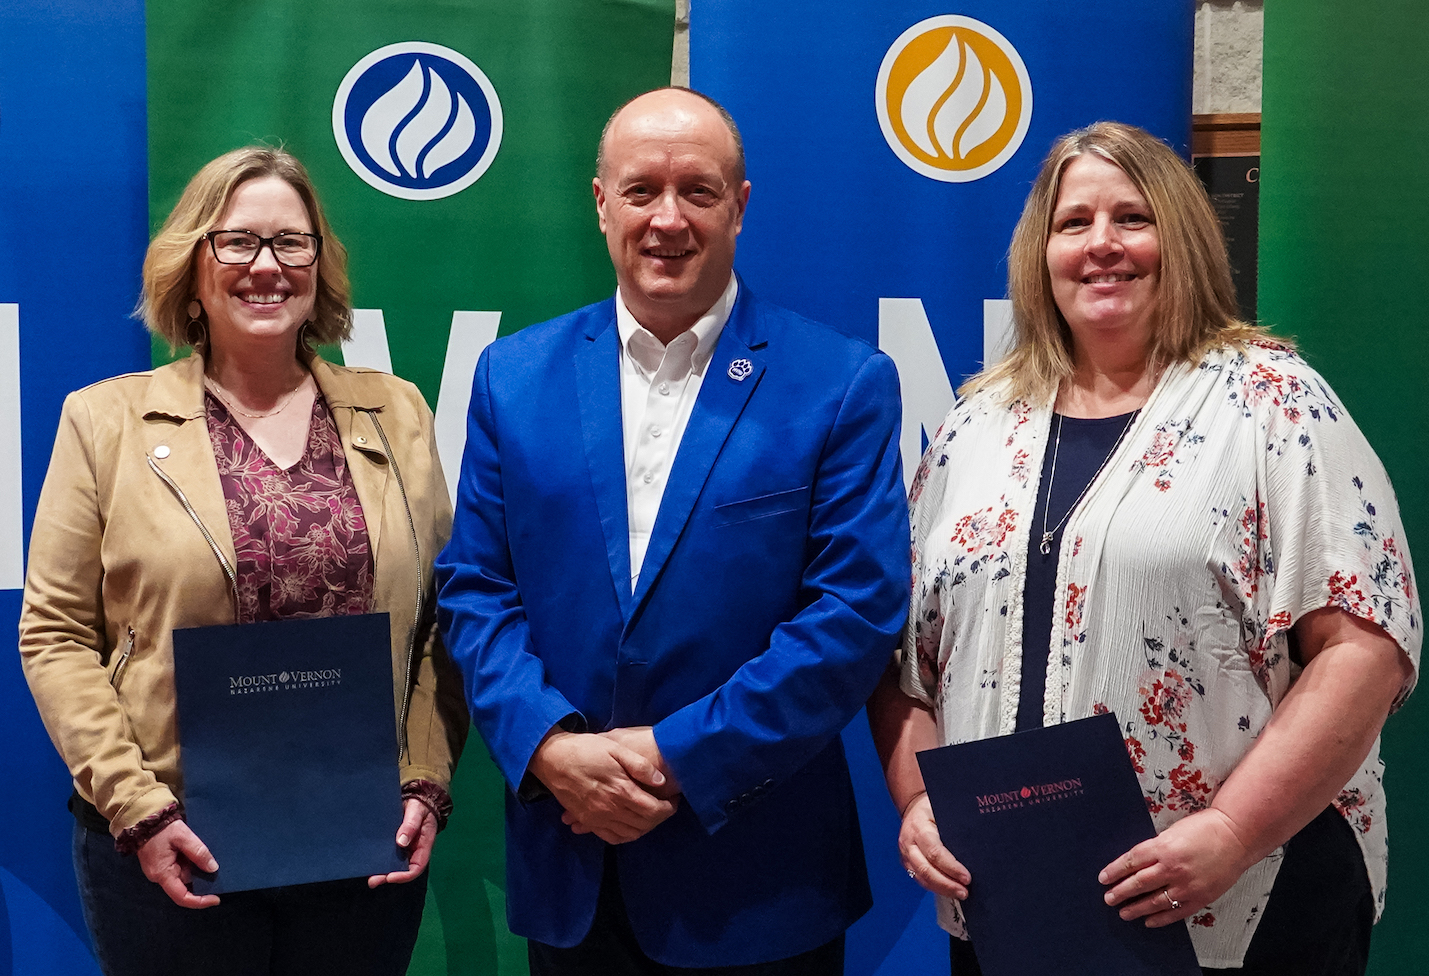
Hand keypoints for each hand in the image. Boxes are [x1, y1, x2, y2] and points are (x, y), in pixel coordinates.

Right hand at [137, 821, 219, 908]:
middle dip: (202, 882)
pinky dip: (191, 865)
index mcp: (163, 874)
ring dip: (197, 872)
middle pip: (185, 887)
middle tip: (219, 875)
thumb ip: (198, 852)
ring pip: (184, 878)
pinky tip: (201, 857)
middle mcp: (160, 877)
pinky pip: (180, 869)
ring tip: (212, 862)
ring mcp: (161, 871)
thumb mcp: (183, 837)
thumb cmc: (162, 829)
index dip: (199, 901)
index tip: (216, 899)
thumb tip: (212, 868)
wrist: (144, 819)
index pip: (182, 897)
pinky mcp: (163, 864)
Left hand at [369, 798, 437, 887]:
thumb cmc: (420, 804)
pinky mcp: (398, 843)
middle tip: (373, 881)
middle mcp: (415, 849)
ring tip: (369, 877)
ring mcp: (407, 847)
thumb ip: (411, 825)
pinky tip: (371, 862)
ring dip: (384, 872)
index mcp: (425, 844)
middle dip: (389, 877)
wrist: (417, 797)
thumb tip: (401, 842)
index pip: (417, 866)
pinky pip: (391, 856)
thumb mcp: (417, 811)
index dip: (404, 875)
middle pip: (405, 870)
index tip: (390, 877)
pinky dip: (382, 861)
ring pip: (396, 865)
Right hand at [529, 731, 677, 843]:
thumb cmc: (586, 749)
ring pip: (630, 834)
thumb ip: (639, 766)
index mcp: (620, 791)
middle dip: (660, 818)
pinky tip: (630, 825)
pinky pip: (611, 837)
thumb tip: (660, 781)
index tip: (674, 799)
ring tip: (651, 814)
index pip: (654, 811)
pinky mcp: (587, 821)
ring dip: (645, 828)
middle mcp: (610, 810)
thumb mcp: (615, 748)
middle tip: (666, 805)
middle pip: (644, 825)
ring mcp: (597, 819)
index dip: (669, 808)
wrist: (552, 758)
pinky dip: (625, 835)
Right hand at [899, 792, 969, 899]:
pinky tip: (948, 891)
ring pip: (921, 878)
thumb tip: (978, 843)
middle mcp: (908, 843)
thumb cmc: (933, 807)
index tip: (967, 877)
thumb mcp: (943, 810)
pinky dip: (935, 887)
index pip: (935, 852)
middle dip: (947, 884)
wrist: (913, 806)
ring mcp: (905, 855)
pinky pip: (919, 879)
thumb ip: (955, 826)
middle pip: (926, 870)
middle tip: (965, 892)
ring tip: (960, 894)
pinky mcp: (906, 863)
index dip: (951, 867)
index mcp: (919, 827)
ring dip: (941, 889)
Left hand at [1100, 807, 1253, 926]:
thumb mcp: (1172, 832)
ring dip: (1136, 908)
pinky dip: (1160, 918)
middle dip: (1120, 892)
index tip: (1103, 878)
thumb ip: (1155, 848)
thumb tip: (1137, 864)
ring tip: (1123, 912)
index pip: (1131, 862)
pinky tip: (1148, 921)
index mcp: (1162, 847)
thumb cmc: (1204, 828)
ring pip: (1155, 901)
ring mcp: (1186, 885)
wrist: (1236, 836)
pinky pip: (1176, 912)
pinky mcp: (1200, 897)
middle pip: (1139, 883)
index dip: (1115, 871)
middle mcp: (1172, 867)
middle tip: (1108, 898)